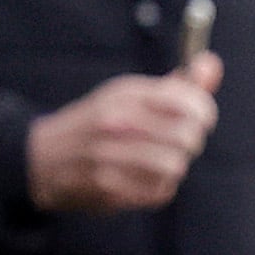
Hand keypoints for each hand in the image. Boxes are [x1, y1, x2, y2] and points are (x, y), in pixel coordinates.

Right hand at [27, 53, 221, 212]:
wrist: (43, 157)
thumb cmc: (99, 123)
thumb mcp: (129, 95)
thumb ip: (175, 84)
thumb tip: (211, 63)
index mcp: (124, 94)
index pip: (186, 101)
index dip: (203, 112)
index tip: (200, 118)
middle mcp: (116, 121)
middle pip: (187, 136)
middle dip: (191, 142)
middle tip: (179, 142)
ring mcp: (110, 155)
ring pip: (175, 165)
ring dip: (173, 166)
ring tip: (157, 160)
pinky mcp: (109, 187)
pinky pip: (159, 191)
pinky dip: (157, 187)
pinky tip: (140, 178)